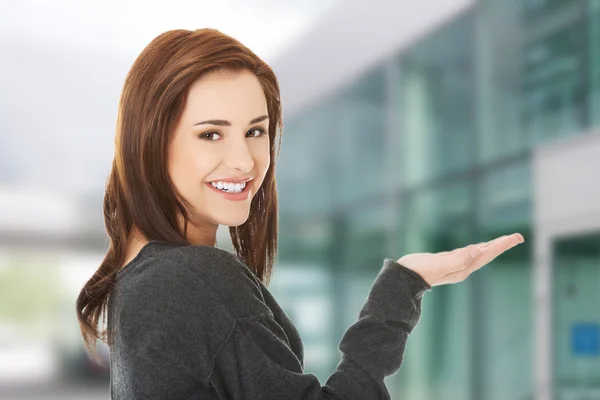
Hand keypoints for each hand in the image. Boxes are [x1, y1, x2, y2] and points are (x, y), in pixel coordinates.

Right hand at [396, 233, 524, 286]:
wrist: (403, 280)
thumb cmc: (419, 271)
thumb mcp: (439, 264)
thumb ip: (458, 259)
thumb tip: (478, 250)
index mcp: (463, 268)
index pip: (487, 254)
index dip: (502, 245)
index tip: (517, 237)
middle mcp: (462, 268)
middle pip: (487, 254)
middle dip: (502, 245)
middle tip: (518, 237)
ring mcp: (454, 265)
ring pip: (478, 254)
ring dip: (491, 247)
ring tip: (503, 241)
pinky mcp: (446, 261)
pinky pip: (467, 253)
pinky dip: (476, 248)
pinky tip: (477, 247)